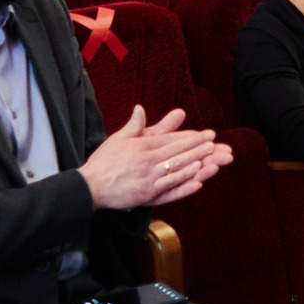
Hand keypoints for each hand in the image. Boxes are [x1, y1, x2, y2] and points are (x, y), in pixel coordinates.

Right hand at [80, 106, 230, 209]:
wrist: (90, 186)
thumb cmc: (103, 161)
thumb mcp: (117, 139)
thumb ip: (133, 126)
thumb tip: (140, 108)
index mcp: (142, 147)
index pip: (171, 140)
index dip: (190, 138)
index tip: (205, 134)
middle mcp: (148, 162)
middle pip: (177, 154)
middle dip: (198, 148)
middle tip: (214, 143)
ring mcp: (149, 179)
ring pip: (177, 171)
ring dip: (195, 164)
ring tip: (211, 159)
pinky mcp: (147, 195)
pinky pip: (169, 190)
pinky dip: (184, 187)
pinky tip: (197, 183)